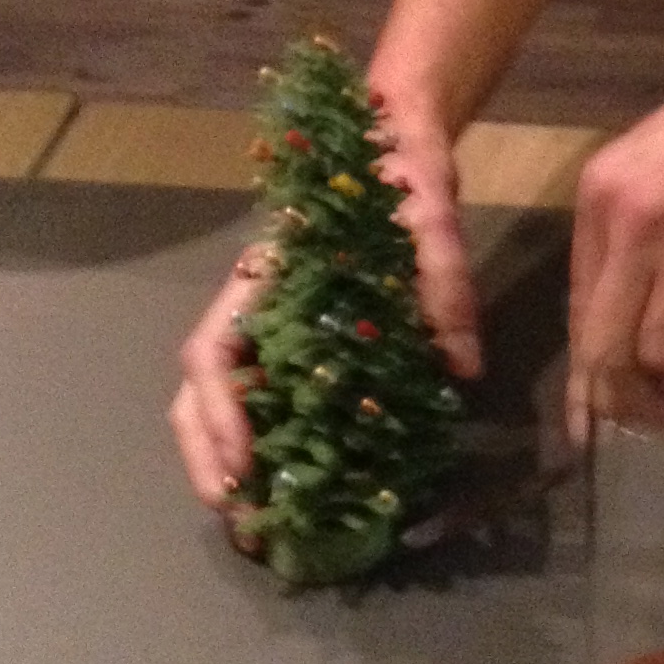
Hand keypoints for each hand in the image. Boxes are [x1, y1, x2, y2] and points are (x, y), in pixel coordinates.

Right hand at [166, 102, 482, 518]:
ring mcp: (270, 323)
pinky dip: (267, 444)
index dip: (219, 413)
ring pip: (220, 400)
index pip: (212, 351)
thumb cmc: (402, 174)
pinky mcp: (301, 340)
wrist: (399, 141)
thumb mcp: (430, 218)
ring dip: (229, 461)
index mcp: (267, 275)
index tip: (244, 467)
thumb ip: (443, 282)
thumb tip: (464, 367)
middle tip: (243, 522)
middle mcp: (255, 304)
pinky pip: (266, 396)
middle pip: (200, 390)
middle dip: (210, 459)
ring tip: (260, 521)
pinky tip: (294, 485)